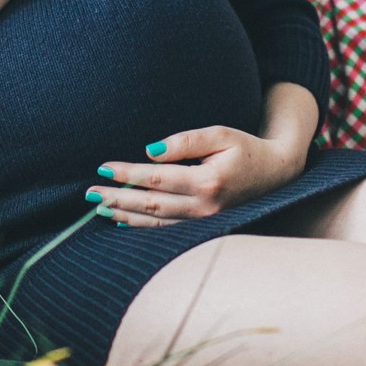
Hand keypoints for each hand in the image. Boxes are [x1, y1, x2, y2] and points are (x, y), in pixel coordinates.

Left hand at [86, 126, 308, 226]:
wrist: (276, 174)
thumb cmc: (246, 149)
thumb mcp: (220, 134)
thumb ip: (184, 141)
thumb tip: (149, 150)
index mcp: (208, 182)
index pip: (156, 178)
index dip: (127, 174)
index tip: (103, 168)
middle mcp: (205, 207)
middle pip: (151, 204)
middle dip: (117, 198)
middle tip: (89, 193)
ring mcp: (205, 223)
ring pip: (156, 223)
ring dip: (124, 215)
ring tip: (98, 208)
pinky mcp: (205, 228)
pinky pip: (167, 231)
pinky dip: (142, 227)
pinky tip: (122, 222)